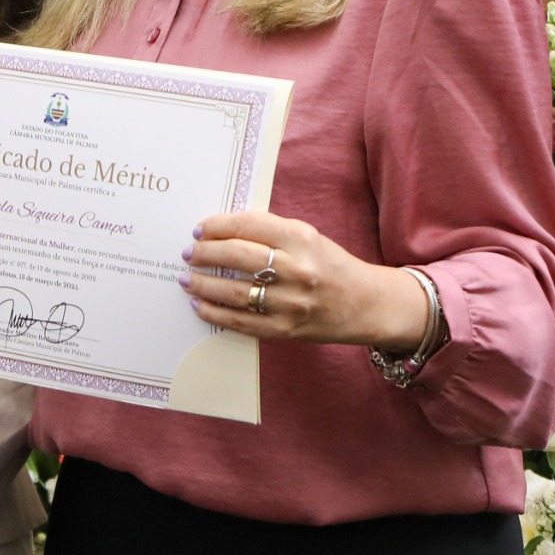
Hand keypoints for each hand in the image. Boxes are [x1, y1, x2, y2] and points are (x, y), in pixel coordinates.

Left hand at [180, 211, 430, 352]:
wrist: (367, 304)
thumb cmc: (332, 266)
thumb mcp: (309, 239)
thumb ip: (271, 233)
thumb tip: (222, 232)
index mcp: (302, 238)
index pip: (248, 225)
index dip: (217, 226)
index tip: (199, 230)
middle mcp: (296, 269)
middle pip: (237, 255)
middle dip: (205, 253)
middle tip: (189, 254)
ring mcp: (291, 302)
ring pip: (234, 291)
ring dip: (203, 284)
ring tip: (187, 279)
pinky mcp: (286, 329)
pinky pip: (241, 322)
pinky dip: (215, 314)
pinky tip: (200, 306)